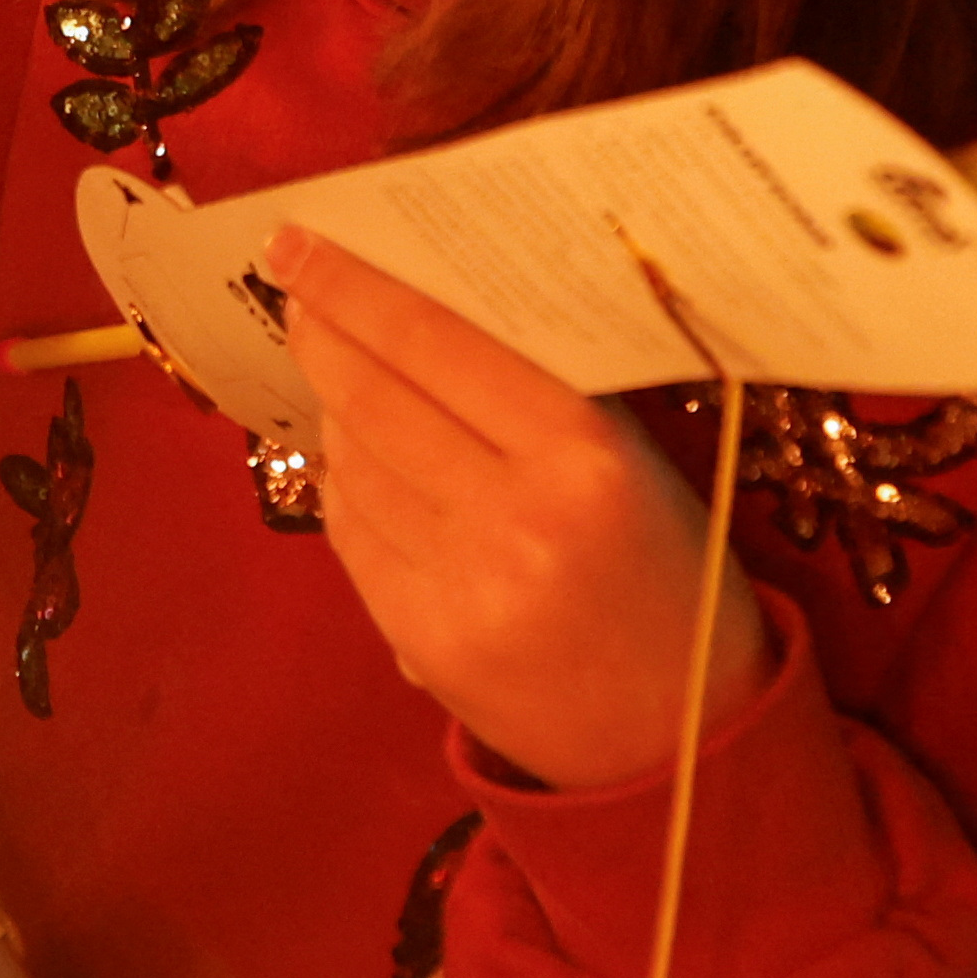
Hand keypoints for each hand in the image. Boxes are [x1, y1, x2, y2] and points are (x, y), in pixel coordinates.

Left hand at [272, 230, 764, 788]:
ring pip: (354, 462)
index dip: (355, 287)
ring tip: (342, 374)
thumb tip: (415, 309)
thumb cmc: (666, 575)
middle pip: (376, 397)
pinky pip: (352, 532)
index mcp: (583, 457)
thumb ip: (537, 392)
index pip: (436, 343)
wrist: (679, 734)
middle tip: (298, 290)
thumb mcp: (634, 464)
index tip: (298, 244)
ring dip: (335, 408)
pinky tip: (358, 460)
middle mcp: (517, 519)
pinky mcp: (421, 639)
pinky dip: (345, 483)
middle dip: (323, 334)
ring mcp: (461, 586)